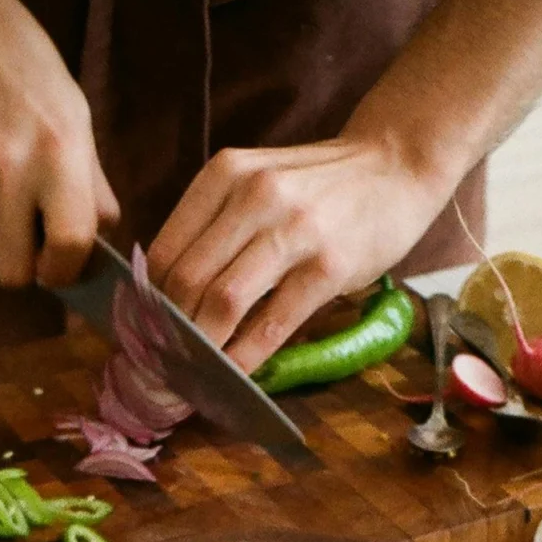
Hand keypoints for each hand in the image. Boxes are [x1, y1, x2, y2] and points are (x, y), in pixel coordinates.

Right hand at [0, 0, 117, 288]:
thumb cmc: (27, 72)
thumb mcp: (76, 118)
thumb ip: (92, 187)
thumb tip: (98, 246)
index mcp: (59, 155)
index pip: (68, 247)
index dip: (66, 270)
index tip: (62, 265)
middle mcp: (9, 170)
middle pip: (12, 273)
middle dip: (24, 266)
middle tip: (30, 241)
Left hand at [146, 138, 444, 371]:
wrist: (397, 164)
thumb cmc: (320, 185)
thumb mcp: (258, 181)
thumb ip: (215, 224)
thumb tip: (167, 294)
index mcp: (225, 175)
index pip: (164, 252)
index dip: (147, 303)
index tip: (144, 335)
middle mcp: (254, 197)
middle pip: (187, 281)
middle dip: (168, 333)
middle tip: (162, 365)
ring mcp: (294, 231)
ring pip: (222, 302)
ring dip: (201, 349)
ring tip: (191, 374)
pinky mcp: (328, 266)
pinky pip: (272, 323)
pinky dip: (246, 356)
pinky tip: (234, 376)